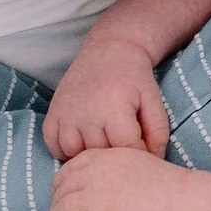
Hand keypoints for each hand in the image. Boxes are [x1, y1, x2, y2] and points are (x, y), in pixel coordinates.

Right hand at [44, 40, 169, 160]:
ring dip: (89, 154)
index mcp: (114, 110)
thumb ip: (158, 132)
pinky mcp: (52, 114)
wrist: (108, 51)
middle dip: (115, 154)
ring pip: (75, 154)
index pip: (126, 150)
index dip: (138, 153)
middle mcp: (87, 115)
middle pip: (101, 154)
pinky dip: (65, 150)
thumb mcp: (153, 100)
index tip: (141, 145)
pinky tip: (81, 141)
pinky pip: (53, 146)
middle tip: (122, 142)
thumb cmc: (133, 78)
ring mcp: (66, 115)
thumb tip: (154, 159)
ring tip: (102, 143)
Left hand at [45, 146, 181, 210]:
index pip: (71, 170)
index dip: (60, 185)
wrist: (180, 201)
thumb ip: (114, 168)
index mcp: (104, 157)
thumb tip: (99, 182)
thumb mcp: (136, 162)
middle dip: (54, 207)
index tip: (58, 196)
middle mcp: (95, 174)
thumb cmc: (166, 186)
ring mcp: (95, 198)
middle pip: (63, 192)